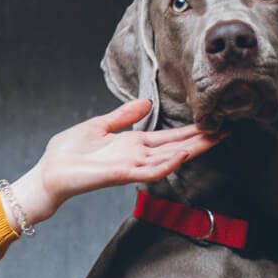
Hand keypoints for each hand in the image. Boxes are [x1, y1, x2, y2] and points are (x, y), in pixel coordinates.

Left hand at [7, 100, 225, 229]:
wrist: (49, 172)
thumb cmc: (69, 152)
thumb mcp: (99, 125)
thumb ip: (123, 116)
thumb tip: (147, 103)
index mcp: (132, 143)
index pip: (168, 137)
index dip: (190, 131)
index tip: (212, 122)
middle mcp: (136, 155)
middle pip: (176, 147)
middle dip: (200, 140)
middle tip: (227, 129)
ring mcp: (131, 166)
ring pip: (169, 158)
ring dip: (192, 149)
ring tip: (214, 138)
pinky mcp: (121, 174)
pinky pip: (150, 170)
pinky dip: (167, 163)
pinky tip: (182, 153)